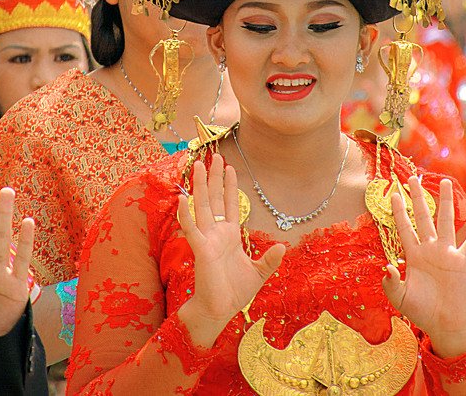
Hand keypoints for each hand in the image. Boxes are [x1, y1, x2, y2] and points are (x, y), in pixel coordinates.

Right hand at [177, 160, 283, 343]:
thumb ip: (269, 259)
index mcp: (229, 235)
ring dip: (199, 186)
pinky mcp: (200, 250)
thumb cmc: (235, 291)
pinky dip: (186, 215)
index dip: (229, 186)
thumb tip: (283, 246)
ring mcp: (207, 239)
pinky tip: (182, 198)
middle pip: (214, 198)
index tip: (230, 167)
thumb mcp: (258, 273)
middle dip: (214, 177)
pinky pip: (192, 229)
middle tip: (213, 155)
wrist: (220, 309)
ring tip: (198, 165)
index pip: (229, 204)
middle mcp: (216, 232)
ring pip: (202, 206)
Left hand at [383, 176, 465, 357]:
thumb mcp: (400, 298)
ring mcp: (447, 254)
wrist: (444, 325)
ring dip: (446, 202)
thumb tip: (387, 266)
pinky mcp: (462, 263)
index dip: (399, 211)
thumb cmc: (421, 312)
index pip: (404, 227)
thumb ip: (391, 283)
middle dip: (418, 197)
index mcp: (413, 255)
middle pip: (423, 217)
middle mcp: (429, 249)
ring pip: (446, 221)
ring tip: (446, 182)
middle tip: (412, 177)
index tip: (393, 193)